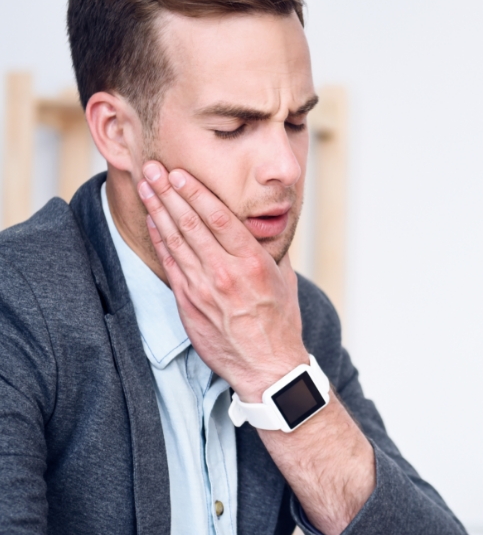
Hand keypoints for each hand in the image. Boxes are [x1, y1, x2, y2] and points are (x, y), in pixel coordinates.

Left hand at [137, 160, 308, 401]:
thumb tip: (261, 227)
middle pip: (190, 222)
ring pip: (176, 241)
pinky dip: (160, 241)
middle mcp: (225, 271)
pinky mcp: (189, 304)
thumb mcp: (284, 278)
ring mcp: (204, 288)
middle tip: (153, 168)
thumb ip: (268, 250)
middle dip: (169, 191)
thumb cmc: (279, 322)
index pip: (218, 216)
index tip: (179, 172)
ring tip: (146, 187)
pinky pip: (171, 265)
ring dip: (158, 210)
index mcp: (251, 261)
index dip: (195, 191)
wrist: (267, 366)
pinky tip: (153, 222)